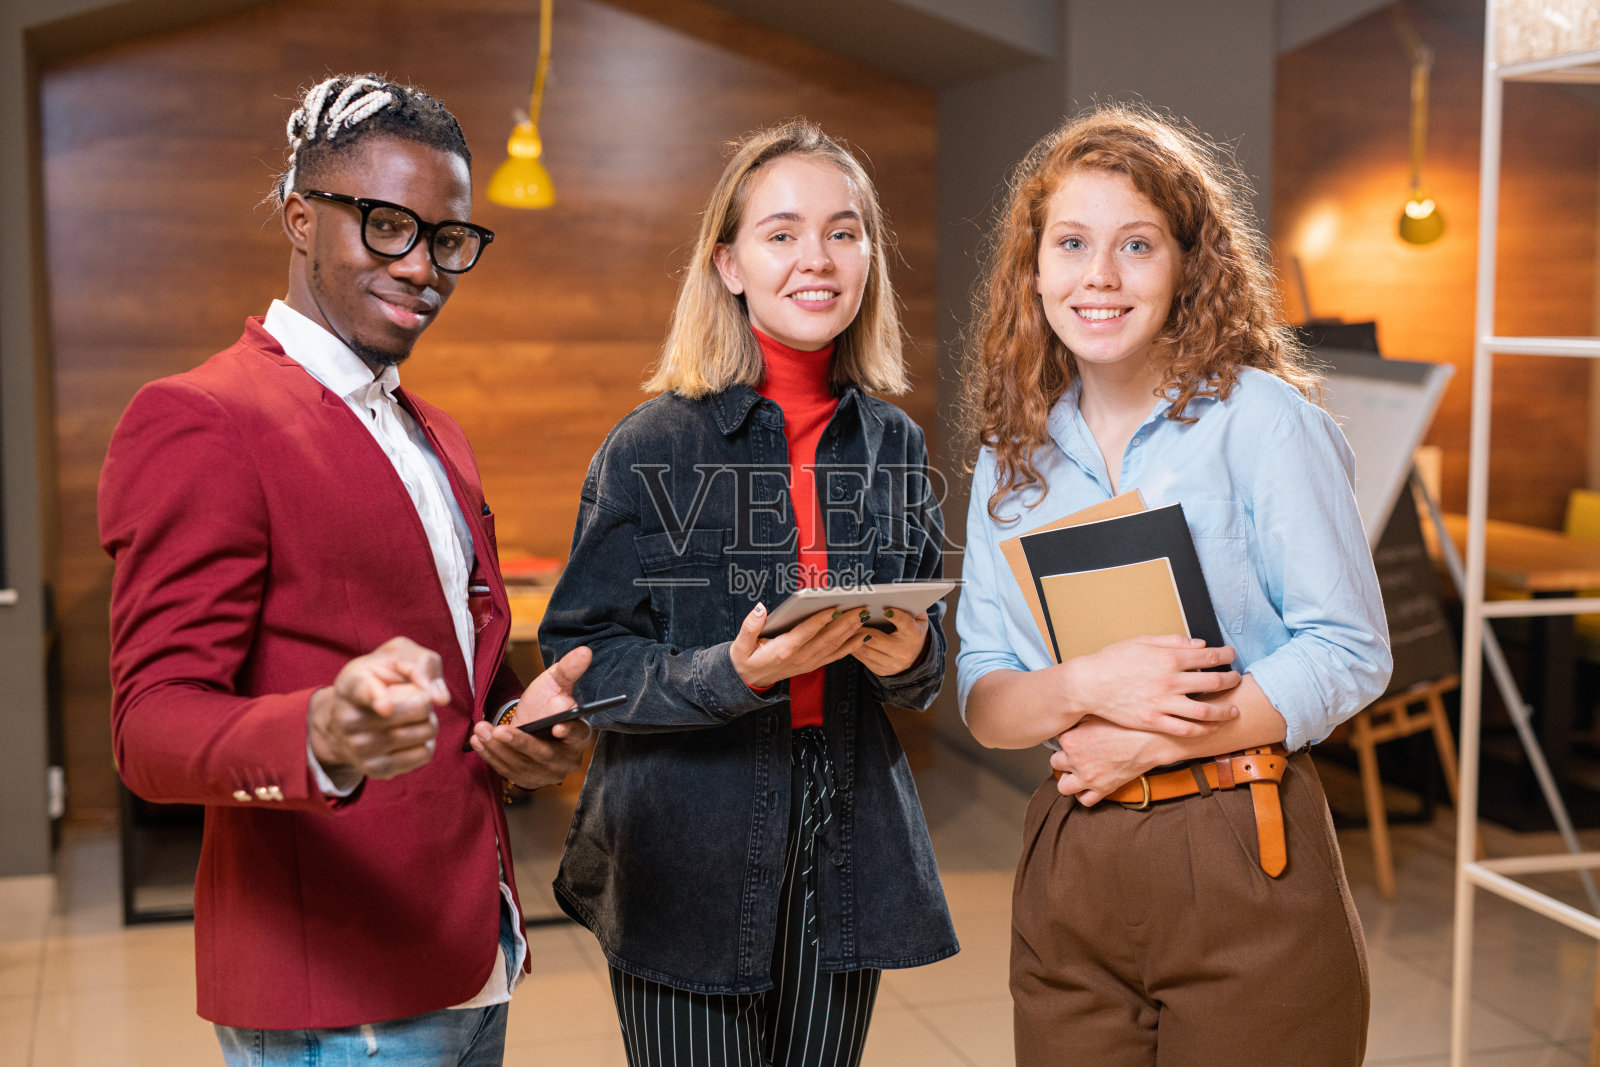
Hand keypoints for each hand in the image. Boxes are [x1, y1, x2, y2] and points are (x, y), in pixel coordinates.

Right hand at [308, 636, 450, 787]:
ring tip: (414, 716)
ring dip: (429, 722)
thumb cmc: (381, 678)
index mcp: (351, 683)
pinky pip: (422, 755)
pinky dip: (428, 742)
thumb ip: (422, 664)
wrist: (353, 712)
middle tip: (416, 698)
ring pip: (422, 733)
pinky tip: (413, 734)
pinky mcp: (374, 769)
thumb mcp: (398, 656)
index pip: (364, 691)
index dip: (377, 699)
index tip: (385, 707)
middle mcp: (347, 718)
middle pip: (413, 710)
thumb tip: (440, 698)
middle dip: (426, 701)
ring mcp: (358, 748)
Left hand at [471, 646, 594, 790]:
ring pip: (522, 764)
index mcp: (580, 735)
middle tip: (499, 730)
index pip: (577, 735)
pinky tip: (478, 742)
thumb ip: (569, 669)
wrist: (529, 724)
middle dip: (520, 743)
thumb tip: (585, 651)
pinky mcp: (528, 780)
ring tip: (481, 730)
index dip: (569, 732)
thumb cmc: (547, 703)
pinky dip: (492, 757)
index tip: (557, 727)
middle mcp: (567, 759)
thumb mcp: (556, 683)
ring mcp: (547, 774)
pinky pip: (508, 771)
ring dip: (499, 748)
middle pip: (545, 754)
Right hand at [729, 602, 867, 688]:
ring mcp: (808, 663)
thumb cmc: (746, 660)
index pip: (806, 632)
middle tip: (860, 608)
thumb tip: (760, 609)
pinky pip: (834, 656)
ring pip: (834, 646)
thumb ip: (749, 626)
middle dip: (845, 622)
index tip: (834, 608)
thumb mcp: (740, 645)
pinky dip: (850, 647)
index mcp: (783, 650)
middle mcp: (799, 657)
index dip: (821, 620)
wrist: (749, 682)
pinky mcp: (812, 665)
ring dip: (850, 632)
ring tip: (864, 617)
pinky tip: (862, 637)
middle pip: (826, 639)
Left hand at [849, 607, 929, 676]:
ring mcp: (890, 664)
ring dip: (852, 637)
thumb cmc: (913, 633)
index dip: (896, 617)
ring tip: (844, 626)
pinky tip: (846, 638)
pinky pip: (862, 658)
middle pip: (876, 639)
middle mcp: (902, 652)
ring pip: (865, 650)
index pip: (905, 624)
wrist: (915, 660)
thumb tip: (904, 595)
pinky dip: (852, 647)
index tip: (886, 609)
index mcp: (914, 636)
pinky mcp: (880, 670)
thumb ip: (914, 607)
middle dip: (860, 627)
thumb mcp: (919, 620)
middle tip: (850, 616)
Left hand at [1050, 716, 1172, 806]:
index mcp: (1070, 740)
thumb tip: (1069, 717)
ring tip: (1077, 770)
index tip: (1072, 734)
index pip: (1054, 739)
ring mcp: (1088, 777)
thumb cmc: (1126, 724)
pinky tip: (1088, 784)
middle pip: (1055, 762)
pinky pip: (1084, 800)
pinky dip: (1083, 794)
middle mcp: (1075, 761)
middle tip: (1074, 752)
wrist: (1150, 740)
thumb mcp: (1097, 713)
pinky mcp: (1103, 789)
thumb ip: (1078, 718)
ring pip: (1063, 786)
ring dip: (1068, 778)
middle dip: (1063, 757)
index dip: (1064, 736)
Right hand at [1058, 634, 1240, 736]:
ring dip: (1224, 710)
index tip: (1231, 655)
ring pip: (1205, 710)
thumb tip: (1198, 644)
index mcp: (1168, 658)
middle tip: (1237, 680)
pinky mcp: (1154, 721)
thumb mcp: (1142, 642)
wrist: (1089, 685)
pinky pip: (1186, 729)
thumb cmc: (1112, 660)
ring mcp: (1163, 704)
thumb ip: (1172, 641)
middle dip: (1231, 680)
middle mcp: (1170, 681)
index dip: (1225, 655)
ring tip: (1233, 709)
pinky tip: (1211, 727)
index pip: (1208, 656)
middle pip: (1213, 682)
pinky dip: (1203, 729)